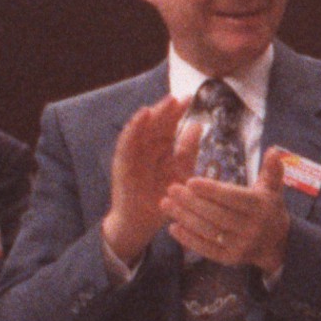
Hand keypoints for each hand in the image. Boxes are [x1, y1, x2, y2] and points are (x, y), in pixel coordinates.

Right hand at [100, 92, 187, 263]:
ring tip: (165, 103)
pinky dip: (133, 128)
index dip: (178, 112)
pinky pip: (126, 142)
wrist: (142, 223)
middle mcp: (146, 148)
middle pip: (156, 124)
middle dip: (167, 110)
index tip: (191, 98)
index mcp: (160, 149)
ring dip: (152, 115)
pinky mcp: (122, 163)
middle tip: (180, 98)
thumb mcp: (181, 172)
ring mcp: (133, 154)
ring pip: (141, 129)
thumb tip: (198, 125)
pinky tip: (142, 116)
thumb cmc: (162, 198)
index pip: (169, 125)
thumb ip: (188, 151)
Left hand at [163, 147, 292, 277]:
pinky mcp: (230, 259)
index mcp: (261, 207)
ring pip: (209, 231)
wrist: (277, 244)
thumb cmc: (268, 209)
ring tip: (166, 204)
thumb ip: (272, 170)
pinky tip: (173, 227)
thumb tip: (272, 150)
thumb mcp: (273, 189)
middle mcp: (252, 228)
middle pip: (217, 214)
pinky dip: (188, 239)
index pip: (233, 198)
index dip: (211, 190)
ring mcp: (241, 246)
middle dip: (191, 202)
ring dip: (185, 218)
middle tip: (171, 189)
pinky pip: (206, 249)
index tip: (190, 181)